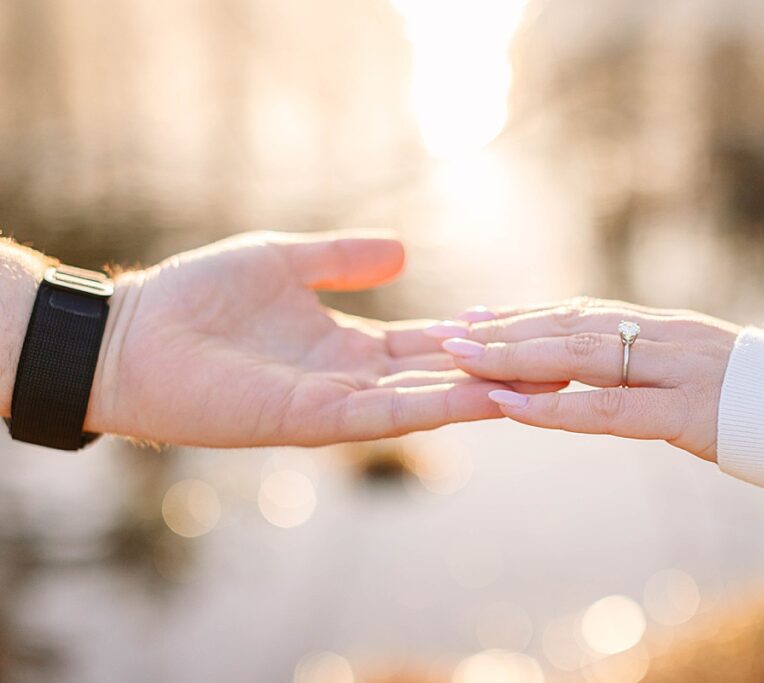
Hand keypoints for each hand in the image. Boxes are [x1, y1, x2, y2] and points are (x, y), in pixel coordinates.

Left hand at [86, 231, 554, 446]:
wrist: (132, 336)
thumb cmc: (197, 298)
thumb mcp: (283, 261)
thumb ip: (342, 258)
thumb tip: (405, 251)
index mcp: (349, 347)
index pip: (429, 346)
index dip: (478, 338)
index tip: (531, 332)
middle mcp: (352, 380)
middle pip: (440, 377)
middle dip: (497, 373)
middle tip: (562, 367)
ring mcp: (335, 404)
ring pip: (426, 402)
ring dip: (482, 395)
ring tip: (542, 384)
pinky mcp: (311, 420)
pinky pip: (385, 415)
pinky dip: (436, 407)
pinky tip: (482, 397)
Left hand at [430, 299, 740, 461]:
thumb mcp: (719, 385)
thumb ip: (671, 381)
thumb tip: (636, 390)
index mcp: (673, 331)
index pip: (584, 316)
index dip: (525, 316)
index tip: (478, 315)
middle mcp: (671, 337)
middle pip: (570, 326)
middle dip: (504, 330)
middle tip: (446, 331)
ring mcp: (682, 370)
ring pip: (582, 356)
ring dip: (514, 356)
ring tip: (459, 357)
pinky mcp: (695, 413)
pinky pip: (613, 408)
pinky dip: (556, 407)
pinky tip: (511, 406)